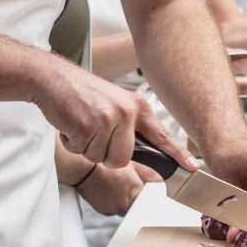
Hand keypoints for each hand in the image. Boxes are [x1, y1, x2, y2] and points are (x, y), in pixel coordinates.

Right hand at [38, 61, 198, 170]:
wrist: (53, 79)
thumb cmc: (82, 94)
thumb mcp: (115, 103)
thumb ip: (128, 126)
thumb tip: (139, 152)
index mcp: (137, 107)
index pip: (161, 135)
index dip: (177, 154)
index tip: (192, 167)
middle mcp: (127, 112)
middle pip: (123, 159)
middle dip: (105, 154)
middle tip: (94, 131)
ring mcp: (108, 118)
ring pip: (101, 158)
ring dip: (87, 148)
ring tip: (82, 124)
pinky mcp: (88, 126)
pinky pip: (82, 152)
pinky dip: (73, 143)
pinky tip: (72, 123)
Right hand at [76, 161, 162, 215]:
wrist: (84, 169)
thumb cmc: (105, 165)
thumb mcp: (133, 164)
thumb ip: (150, 174)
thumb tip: (160, 181)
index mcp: (134, 194)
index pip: (149, 204)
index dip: (150, 198)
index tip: (150, 196)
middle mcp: (124, 206)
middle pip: (137, 207)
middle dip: (137, 198)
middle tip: (131, 185)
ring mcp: (113, 210)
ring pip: (125, 208)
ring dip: (125, 199)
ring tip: (118, 185)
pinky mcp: (103, 211)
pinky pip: (113, 208)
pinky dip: (114, 201)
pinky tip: (110, 189)